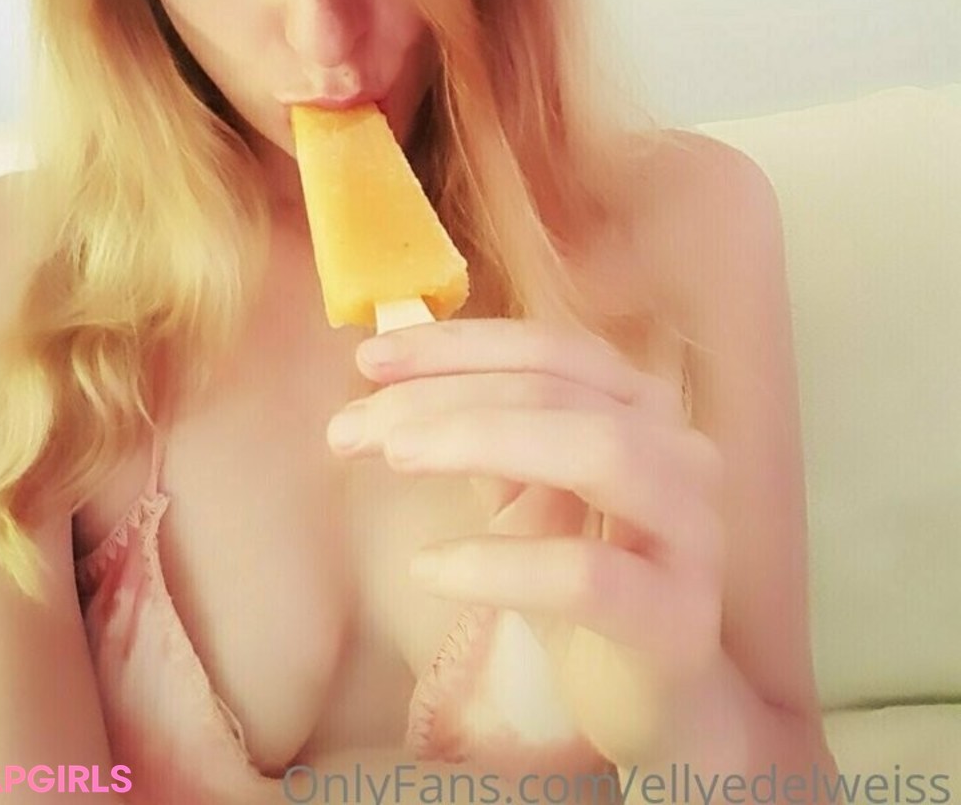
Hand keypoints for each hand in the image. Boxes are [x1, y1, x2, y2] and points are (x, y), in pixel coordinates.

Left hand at [325, 317, 725, 765]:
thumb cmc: (577, 573)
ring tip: (395, 457)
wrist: (651, 697)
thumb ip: (475, 427)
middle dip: (445, 397)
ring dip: (483, 441)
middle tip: (354, 425)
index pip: (548, 348)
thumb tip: (379, 377)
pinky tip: (427, 567)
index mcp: (639, 404)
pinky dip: (499, 564)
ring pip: (597, 453)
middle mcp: (679, 449)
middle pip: (558, 391)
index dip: (456, 347)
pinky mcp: (677, 618)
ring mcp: (690, 531)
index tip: (368, 361)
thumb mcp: (522, 486)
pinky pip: (587, 576)